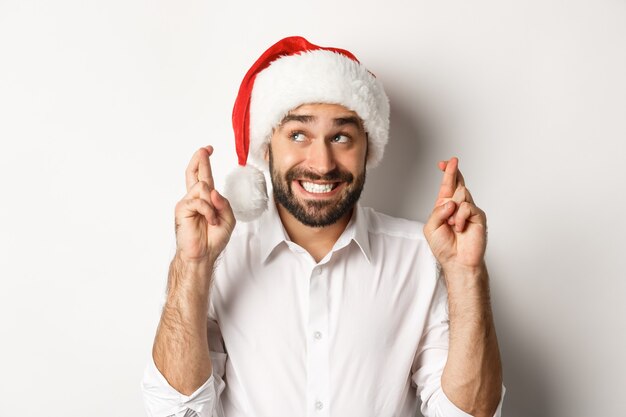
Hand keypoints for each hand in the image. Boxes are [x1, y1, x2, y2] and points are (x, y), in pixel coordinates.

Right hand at [174, 146, 235, 262]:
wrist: (202, 255)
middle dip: (200, 159)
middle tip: (205, 149)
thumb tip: (213, 191)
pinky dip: (209, 211)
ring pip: (203, 187)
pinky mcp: (182, 209)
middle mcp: (194, 198)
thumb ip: (224, 203)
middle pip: (194, 173)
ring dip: (213, 204)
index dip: (204, 163)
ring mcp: (187, 203)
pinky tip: (210, 221)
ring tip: (213, 219)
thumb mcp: (227, 219)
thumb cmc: (213, 239)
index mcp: (204, 200)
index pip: (203, 177)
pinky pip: (200, 201)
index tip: (207, 150)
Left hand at [424, 157, 486, 274]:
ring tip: (452, 225)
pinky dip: (460, 218)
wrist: (458, 261)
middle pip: (457, 184)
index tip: (444, 162)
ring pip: (461, 194)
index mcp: (445, 207)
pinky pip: (467, 207)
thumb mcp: (431, 228)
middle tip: (450, 162)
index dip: (447, 173)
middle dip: (451, 172)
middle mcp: (458, 206)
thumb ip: (437, 212)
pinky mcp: (478, 216)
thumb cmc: (444, 247)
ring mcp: (469, 210)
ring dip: (452, 210)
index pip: (447, 186)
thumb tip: (451, 202)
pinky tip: (459, 228)